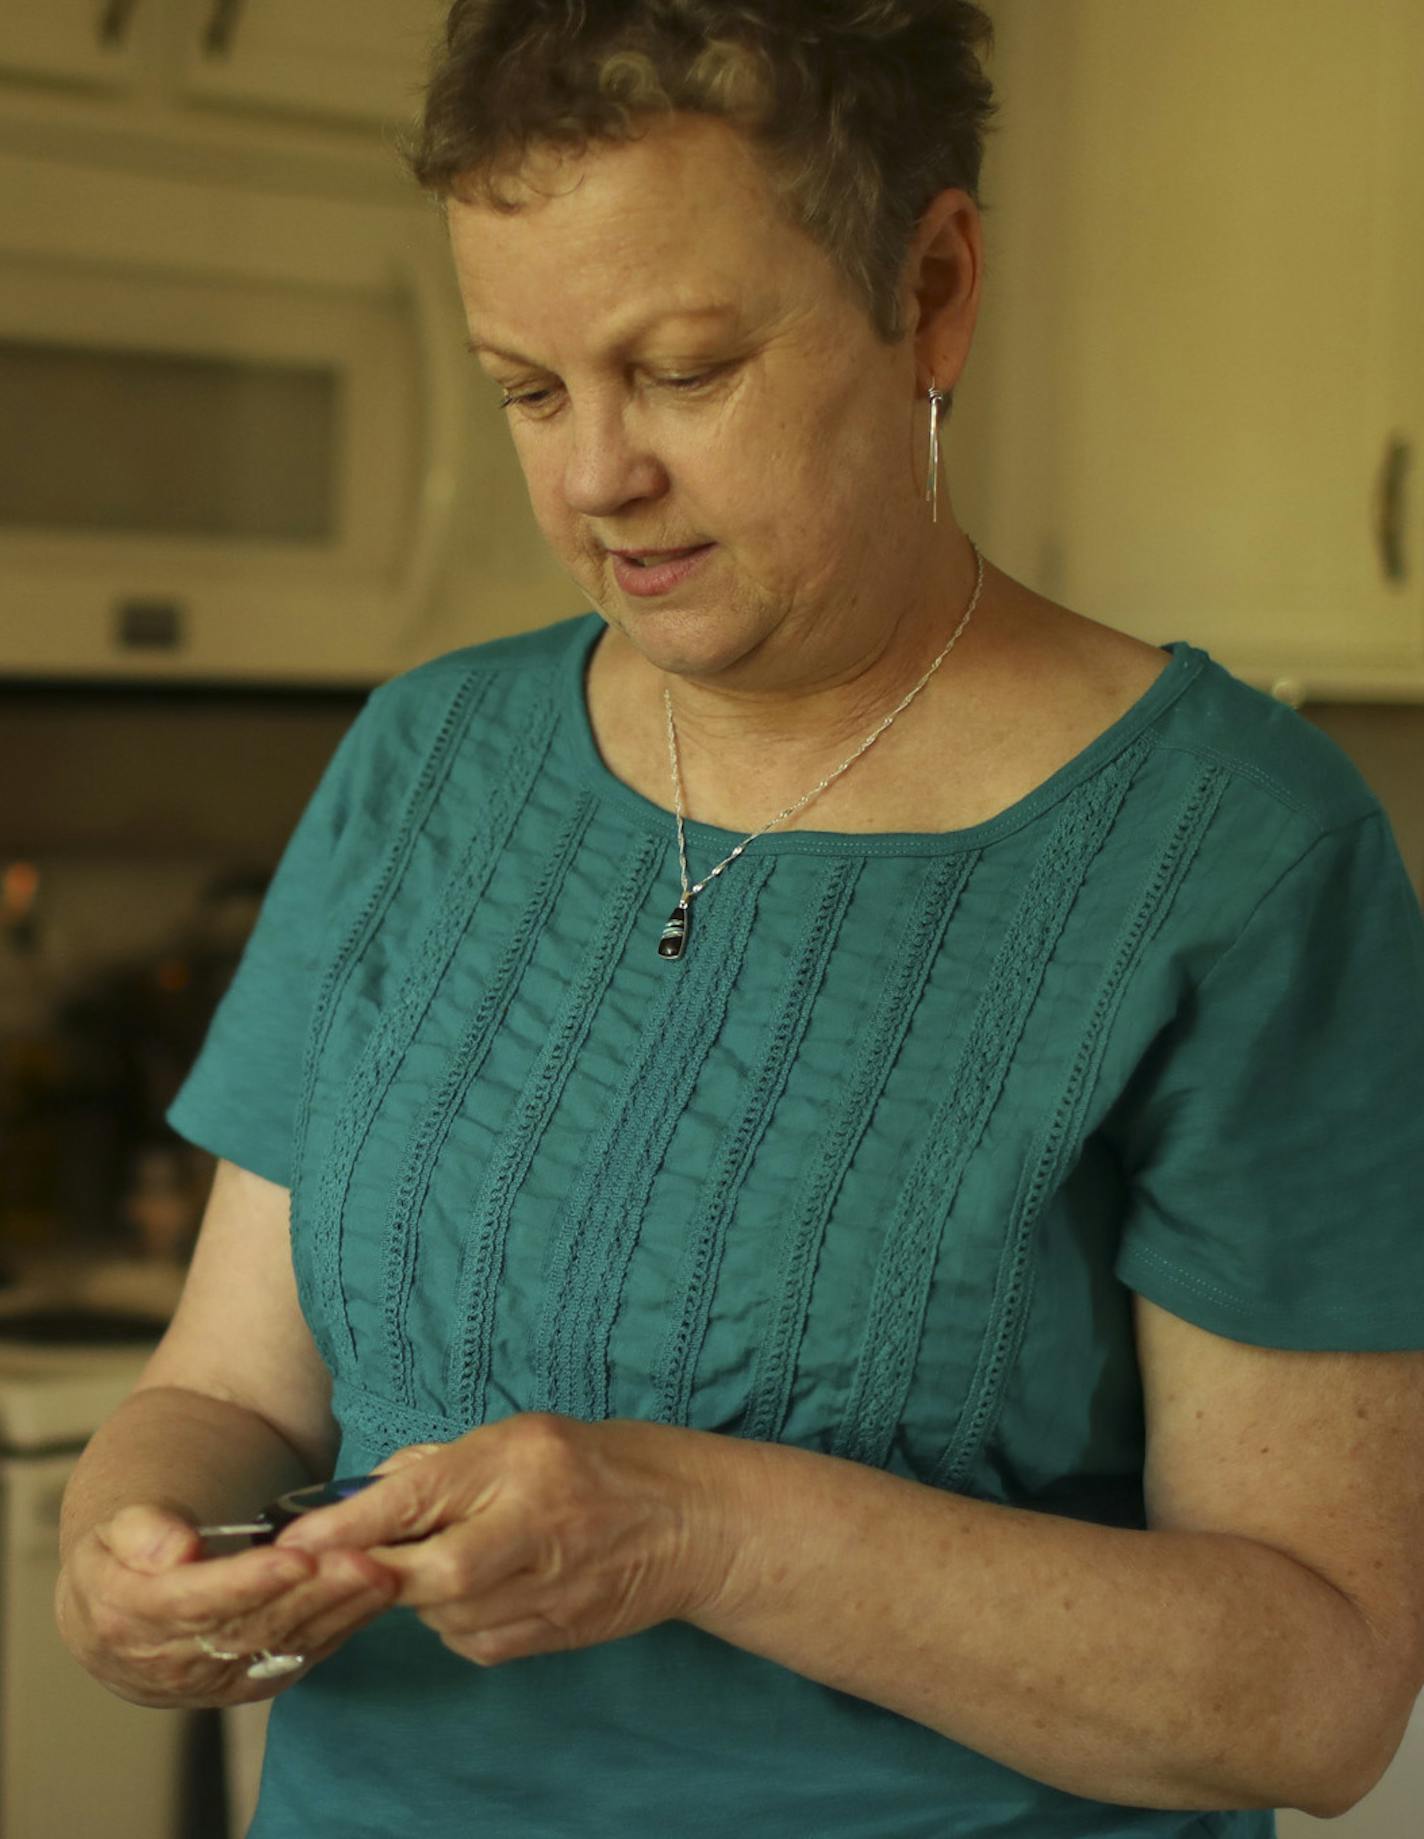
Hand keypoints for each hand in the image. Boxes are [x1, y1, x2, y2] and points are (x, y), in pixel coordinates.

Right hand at [57, 1504, 398, 1708]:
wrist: (116, 1615)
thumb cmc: (121, 1557)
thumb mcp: (113, 1529)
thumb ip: (140, 1531)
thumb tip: (175, 1550)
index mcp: (130, 1619)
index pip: (197, 1603)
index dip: (249, 1581)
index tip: (296, 1556)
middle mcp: (173, 1661)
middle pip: (251, 1627)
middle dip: (313, 1595)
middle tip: (363, 1561)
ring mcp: (213, 1679)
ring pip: (282, 1644)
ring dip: (338, 1612)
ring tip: (383, 1574)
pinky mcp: (247, 1682)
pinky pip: (298, 1655)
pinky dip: (340, 1627)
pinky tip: (373, 1599)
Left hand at [272, 1414, 734, 1668]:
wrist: (690, 1524)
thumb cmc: (601, 1465)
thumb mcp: (522, 1434)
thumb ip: (442, 1465)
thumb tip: (363, 1493)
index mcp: (520, 1460)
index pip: (417, 1496)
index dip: (348, 1524)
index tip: (293, 1540)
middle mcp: (532, 1526)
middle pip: (426, 1575)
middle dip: (375, 1574)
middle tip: (341, 1564)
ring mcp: (545, 1589)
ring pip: (441, 1615)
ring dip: (416, 1594)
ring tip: (444, 1555)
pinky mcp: (550, 1634)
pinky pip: (470, 1640)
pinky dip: (454, 1619)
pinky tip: (478, 1587)